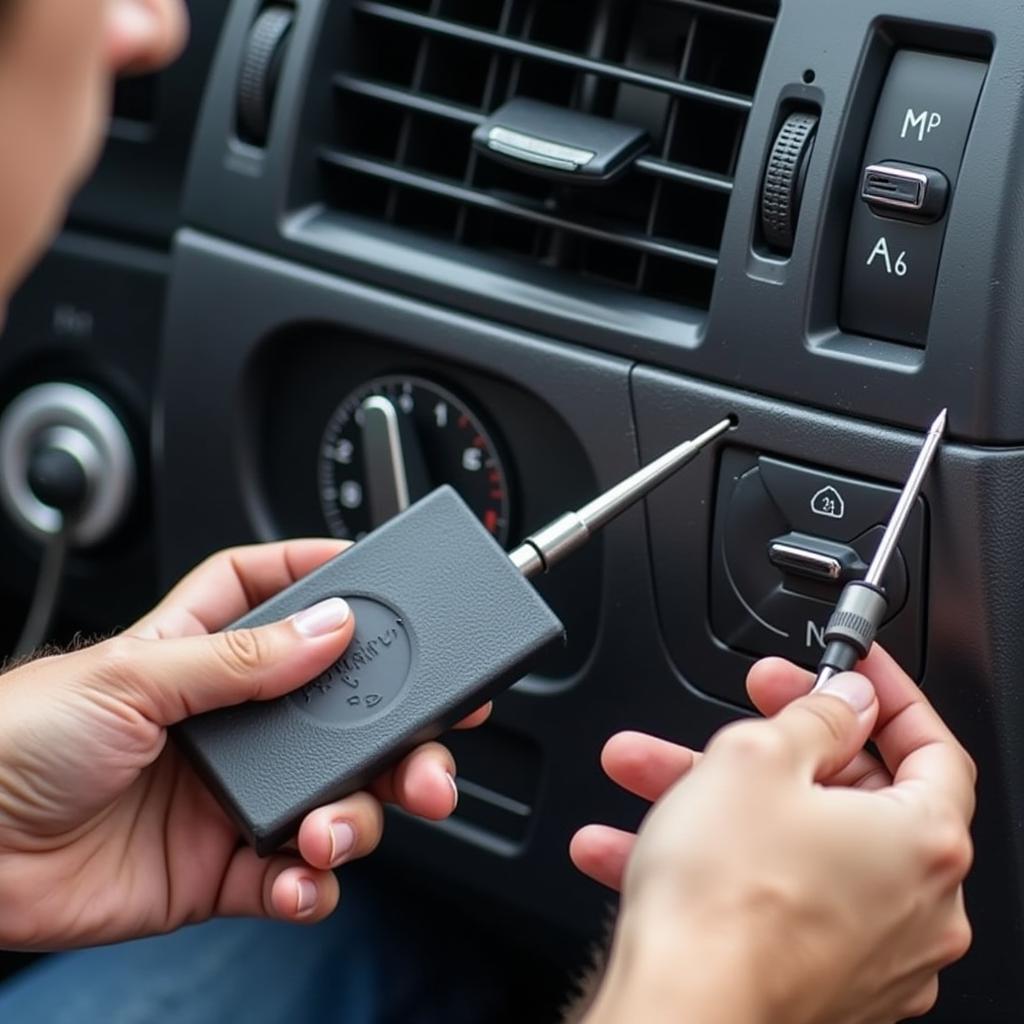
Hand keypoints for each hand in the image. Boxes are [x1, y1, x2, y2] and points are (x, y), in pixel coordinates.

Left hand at [0, 540, 488, 950]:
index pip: (273, 595)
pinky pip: (292, 876)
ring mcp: (228, 796)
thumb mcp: (131, 677)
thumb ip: (238, 658)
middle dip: (394, 731)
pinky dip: (309, 885)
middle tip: (432, 750)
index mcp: (200, 656)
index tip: (383, 577)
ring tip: (333, 831)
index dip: (325, 576)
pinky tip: (296, 879)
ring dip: (356, 818)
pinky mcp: (219, 868)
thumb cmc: (14, 740)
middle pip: (339, 711)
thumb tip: (331, 627)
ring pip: (333, 798)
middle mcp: (227, 723)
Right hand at [572, 648, 975, 1023]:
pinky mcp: (819, 982)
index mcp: (922, 841)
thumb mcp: (757, 758)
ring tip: (646, 774)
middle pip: (849, 793)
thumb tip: (846, 701)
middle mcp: (914, 905)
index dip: (886, 696)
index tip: (850, 670)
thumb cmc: (725, 899)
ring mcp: (868, 952)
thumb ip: (813, 715)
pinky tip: (633, 844)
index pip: (931, 747)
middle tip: (741, 711)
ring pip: (792, 844)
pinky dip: (713, 863)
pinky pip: (769, 897)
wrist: (680, 1013)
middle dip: (773, 744)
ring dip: (716, 802)